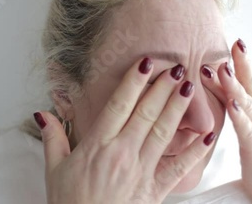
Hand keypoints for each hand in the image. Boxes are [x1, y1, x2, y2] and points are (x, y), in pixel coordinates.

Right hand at [34, 58, 216, 203]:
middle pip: (145, 113)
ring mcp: (140, 171)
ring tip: (189, 88)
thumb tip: (43, 113)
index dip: (133, 82)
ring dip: (178, 108)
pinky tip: (208, 135)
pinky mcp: (154, 189)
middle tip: (176, 67)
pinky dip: (195, 151)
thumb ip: (52, 138)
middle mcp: (121, 153)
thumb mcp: (54, 170)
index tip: (145, 63)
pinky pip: (178, 168)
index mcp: (97, 146)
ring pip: (163, 133)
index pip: (118, 106)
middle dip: (162, 88)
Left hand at [201, 39, 251, 203]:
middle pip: (245, 85)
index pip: (245, 78)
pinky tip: (232, 105)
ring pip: (245, 103)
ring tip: (224, 69)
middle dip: (237, 65)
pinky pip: (246, 130)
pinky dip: (240, 116)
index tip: (232, 39)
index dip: (240, 59)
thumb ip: (227, 99)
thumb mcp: (242, 120)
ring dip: (234, 86)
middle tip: (229, 44)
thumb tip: (205, 78)